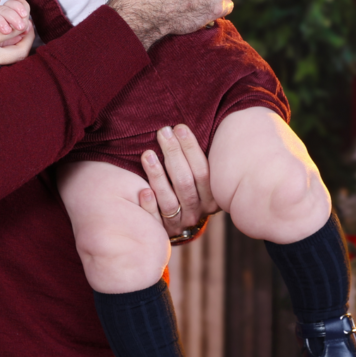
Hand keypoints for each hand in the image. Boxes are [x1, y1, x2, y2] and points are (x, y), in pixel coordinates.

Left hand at [138, 124, 220, 239]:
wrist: (178, 225)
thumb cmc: (189, 189)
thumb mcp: (199, 178)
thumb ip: (198, 160)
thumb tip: (187, 125)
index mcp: (212, 197)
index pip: (203, 171)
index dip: (191, 148)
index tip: (179, 127)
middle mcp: (198, 212)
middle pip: (185, 182)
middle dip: (173, 154)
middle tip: (162, 132)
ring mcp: (179, 223)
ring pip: (170, 201)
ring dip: (157, 176)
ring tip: (147, 154)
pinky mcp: (161, 231)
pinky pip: (156, 220)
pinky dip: (150, 206)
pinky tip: (143, 190)